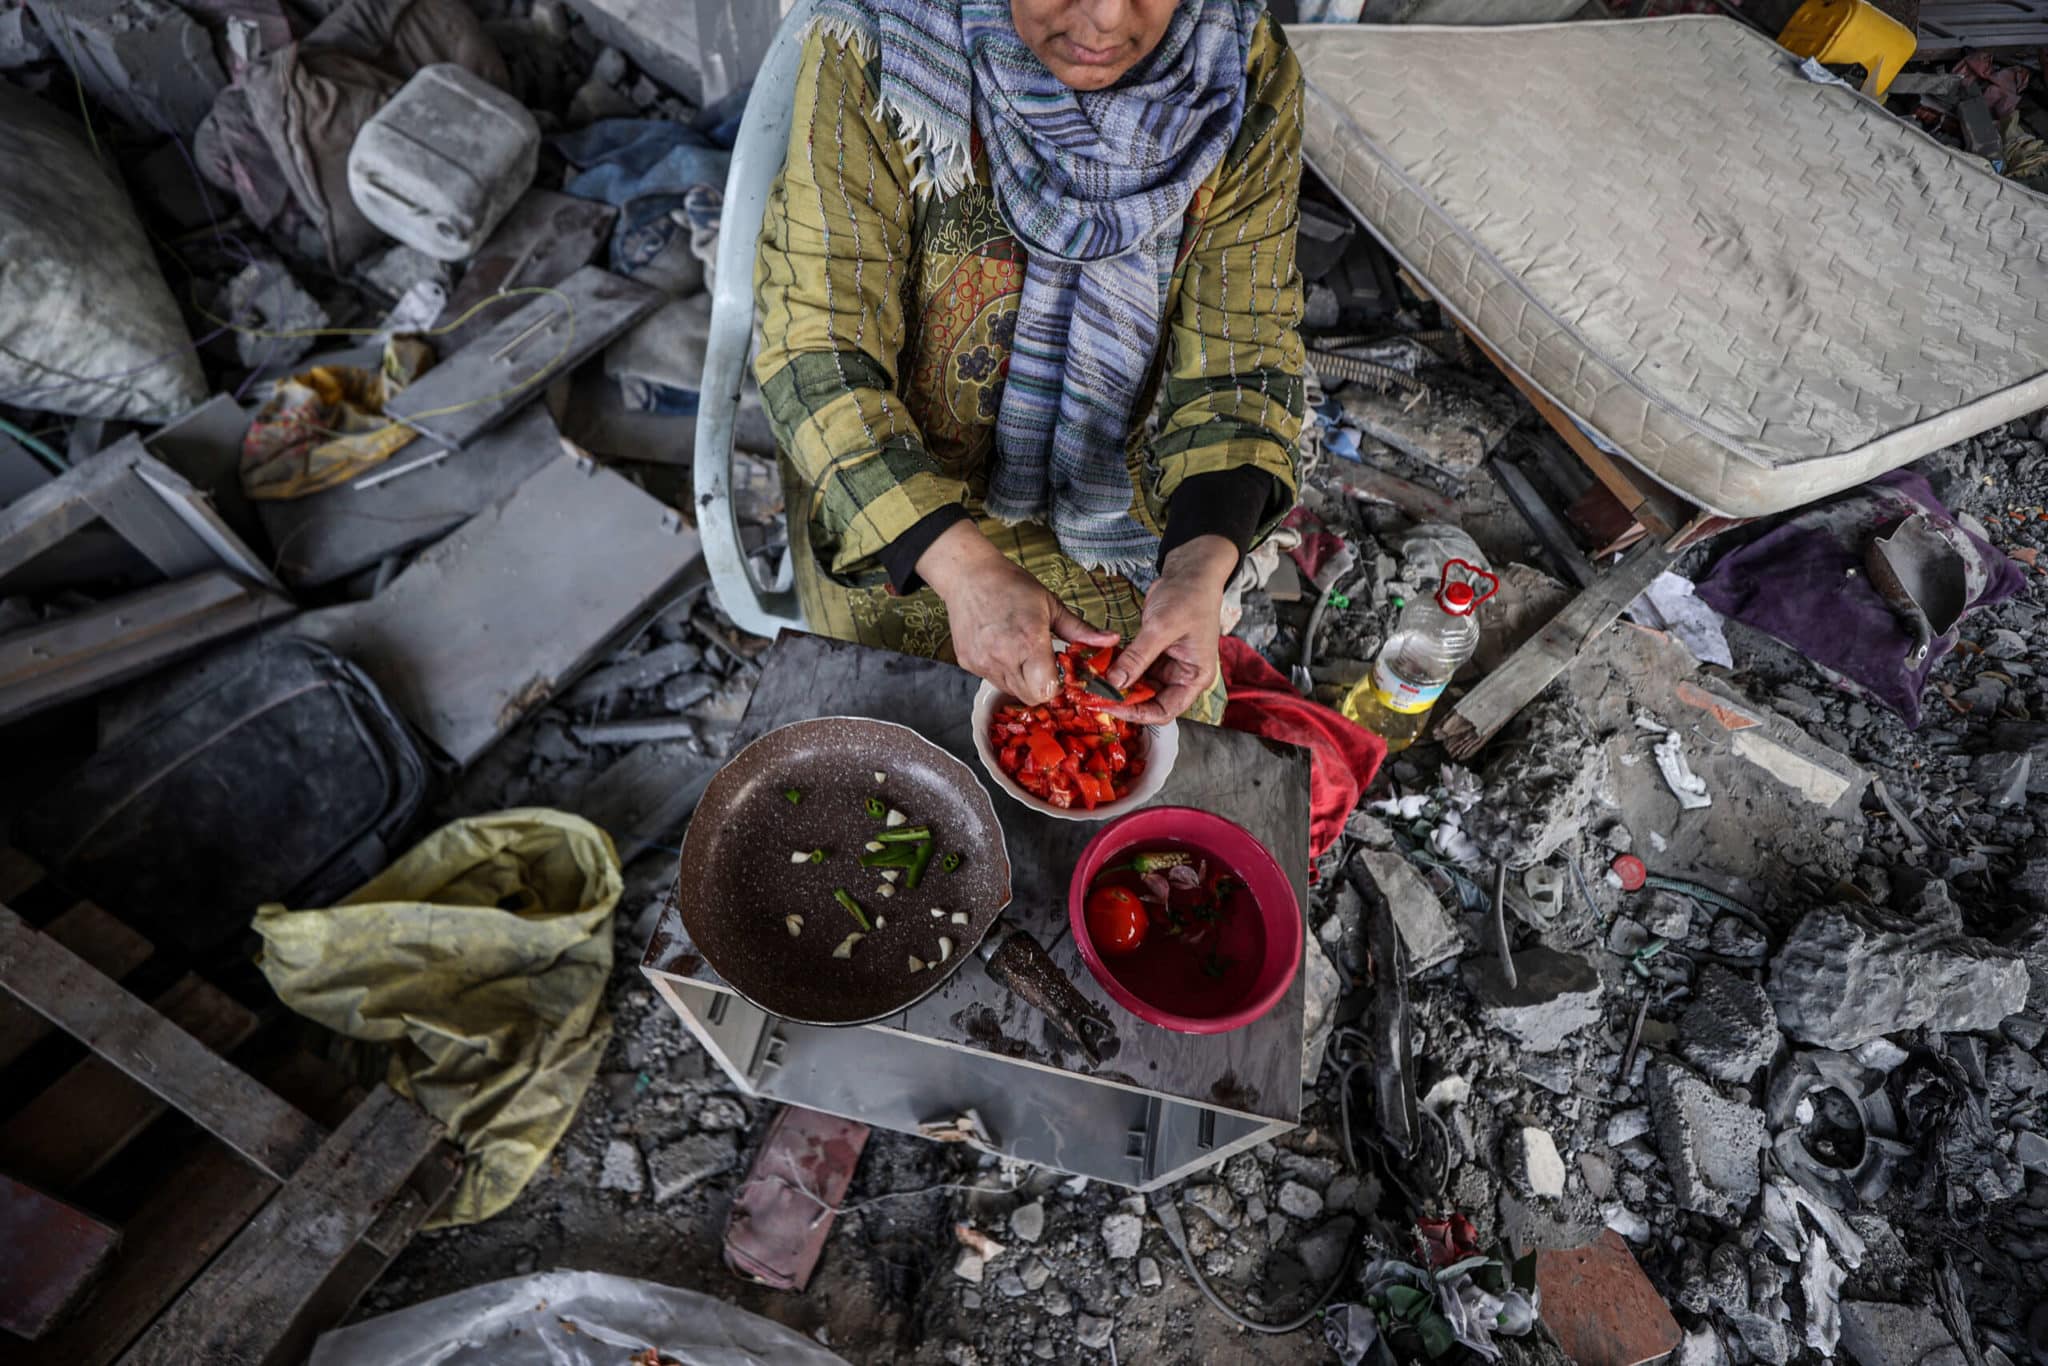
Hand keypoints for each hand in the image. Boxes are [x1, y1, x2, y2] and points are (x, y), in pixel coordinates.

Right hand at [917, 520, 1116, 704]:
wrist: (969, 575)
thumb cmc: (1012, 585)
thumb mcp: (1051, 604)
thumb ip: (1081, 630)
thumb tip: (1112, 640)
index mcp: (1029, 641)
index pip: (1047, 690)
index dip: (1057, 685)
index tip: (1059, 670)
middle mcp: (1003, 657)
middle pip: (1031, 697)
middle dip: (1042, 686)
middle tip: (1043, 663)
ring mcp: (983, 662)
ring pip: (1011, 691)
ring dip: (1022, 680)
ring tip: (1022, 653)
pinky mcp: (968, 663)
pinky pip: (992, 680)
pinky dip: (1003, 672)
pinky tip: (1003, 648)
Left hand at [1105, 535, 1237, 724]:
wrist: (1191, 572)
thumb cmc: (1189, 597)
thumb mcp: (1162, 627)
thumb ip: (1138, 656)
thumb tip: (1114, 682)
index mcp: (1194, 678)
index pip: (1165, 711)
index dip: (1137, 713)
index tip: (1111, 706)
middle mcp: (1181, 677)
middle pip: (1149, 701)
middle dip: (1122, 699)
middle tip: (1094, 694)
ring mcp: (1166, 666)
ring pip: (1137, 685)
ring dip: (1116, 684)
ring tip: (1091, 682)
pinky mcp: (1153, 654)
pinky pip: (1132, 668)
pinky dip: (1116, 668)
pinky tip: (1097, 666)